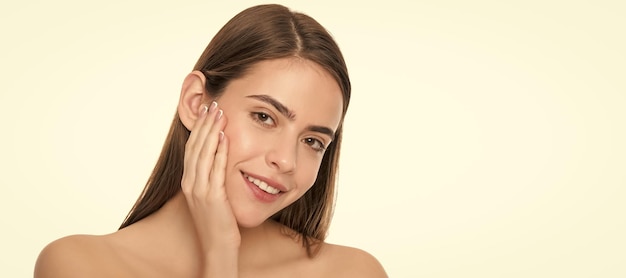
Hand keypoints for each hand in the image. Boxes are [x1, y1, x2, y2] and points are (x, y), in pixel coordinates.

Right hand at [181, 102, 238, 275]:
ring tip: (219, 113)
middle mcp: (190, 183)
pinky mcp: (211, 197)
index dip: (198, 129)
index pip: (192, 148)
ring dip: (211, 131)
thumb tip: (219, 158)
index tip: (207, 111)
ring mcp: (199, 190)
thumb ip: (211, 177)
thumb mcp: (211, 196)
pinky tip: (224, 137)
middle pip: (195, 146)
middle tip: (212, 104)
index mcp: (188, 182)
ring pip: (203, 154)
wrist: (218, 246)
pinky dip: (218, 151)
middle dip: (204, 124)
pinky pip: (214, 169)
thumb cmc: (219, 222)